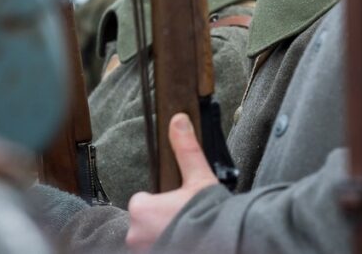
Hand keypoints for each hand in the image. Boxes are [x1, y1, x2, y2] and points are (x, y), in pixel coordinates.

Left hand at [125, 113, 219, 249]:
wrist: (225, 240)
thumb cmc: (207, 214)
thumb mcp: (198, 177)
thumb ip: (185, 149)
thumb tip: (178, 121)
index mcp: (141, 209)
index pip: (142, 202)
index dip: (160, 202)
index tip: (176, 205)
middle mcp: (135, 234)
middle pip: (145, 222)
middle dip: (161, 221)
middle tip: (184, 219)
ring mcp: (144, 251)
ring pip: (150, 238)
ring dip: (164, 235)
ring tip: (187, 231)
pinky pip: (156, 248)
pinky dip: (169, 245)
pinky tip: (187, 241)